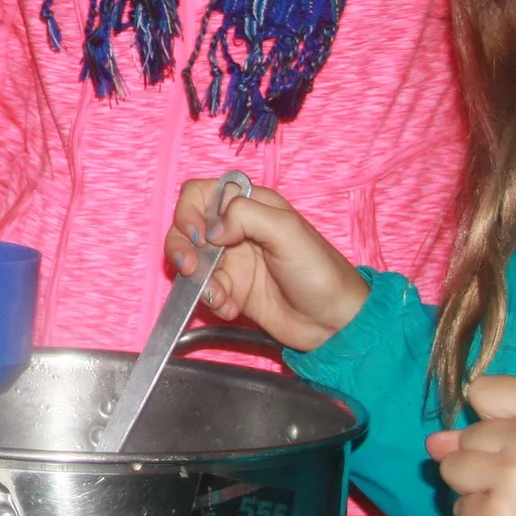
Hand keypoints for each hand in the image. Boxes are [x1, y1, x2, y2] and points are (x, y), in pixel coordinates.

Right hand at [163, 181, 367, 349]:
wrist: (333, 322)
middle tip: (191, 267)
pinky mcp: (231, 290)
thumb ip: (246, 216)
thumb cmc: (318, 271)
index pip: (201, 193)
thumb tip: (211, 231)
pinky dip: (211, 300)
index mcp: (251, 205)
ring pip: (190, 260)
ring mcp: (231, 261)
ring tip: (216, 295)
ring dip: (195, 278)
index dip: (190, 211)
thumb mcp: (287, 232)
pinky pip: (204, 290)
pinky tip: (231, 308)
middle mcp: (236, 229)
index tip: (198, 235)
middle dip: (181, 246)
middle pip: (186, 226)